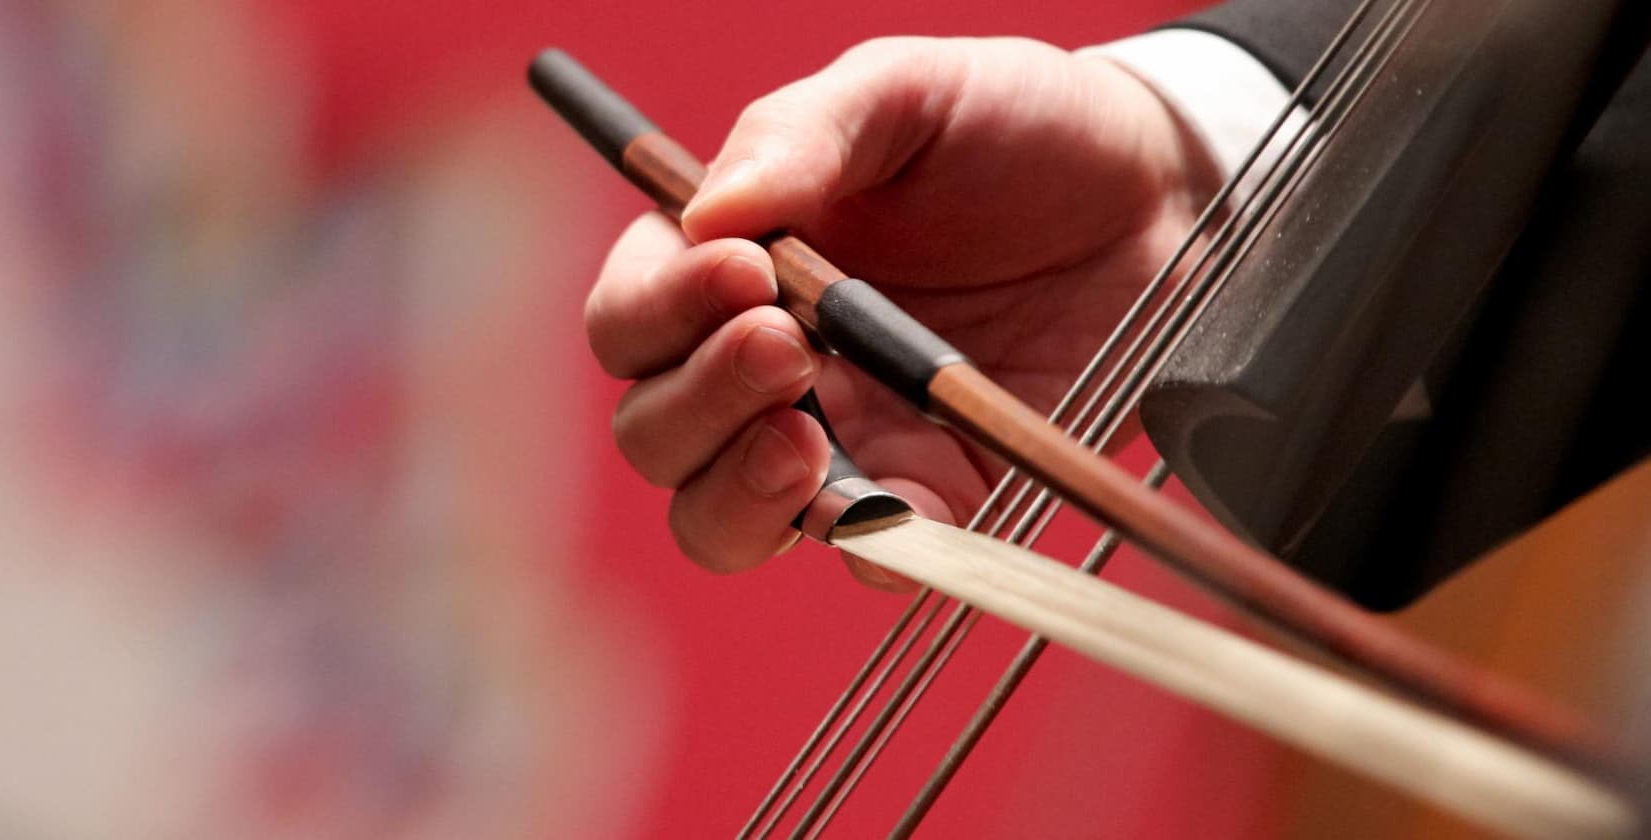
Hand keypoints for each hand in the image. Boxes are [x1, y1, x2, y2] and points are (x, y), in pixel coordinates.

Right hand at [585, 36, 1219, 585]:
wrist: (1161, 190)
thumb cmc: (1016, 125)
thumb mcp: (904, 92)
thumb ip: (800, 134)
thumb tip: (704, 216)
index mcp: (736, 268)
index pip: (632, 317)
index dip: (660, 308)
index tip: (741, 271)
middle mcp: (771, 367)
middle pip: (655, 432)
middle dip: (698, 401)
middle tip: (784, 348)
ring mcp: (846, 440)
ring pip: (720, 518)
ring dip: (737, 493)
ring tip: (801, 445)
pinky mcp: (935, 492)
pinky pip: (867, 554)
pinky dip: (865, 546)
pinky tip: (894, 505)